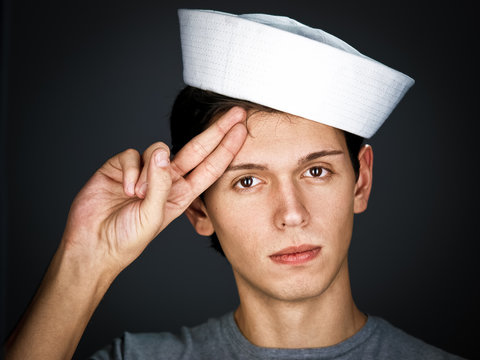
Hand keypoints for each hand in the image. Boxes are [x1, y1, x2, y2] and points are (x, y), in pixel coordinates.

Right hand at [61, 107, 246, 274]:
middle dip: (216, 130)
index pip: (210, 167)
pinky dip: (129, 171)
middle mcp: (166, 179)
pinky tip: (123, 189)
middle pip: (196, 149)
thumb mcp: (152, 216)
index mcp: (182, 194)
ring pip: (159, 149)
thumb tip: (161, 153)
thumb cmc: (127, 237)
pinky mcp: (122, 165)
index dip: (226, 148)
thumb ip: (160, 185)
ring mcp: (145, 170)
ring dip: (150, 170)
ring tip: (136, 195)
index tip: (242, 130)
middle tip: (236, 112)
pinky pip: (132, 155)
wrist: (94, 244)